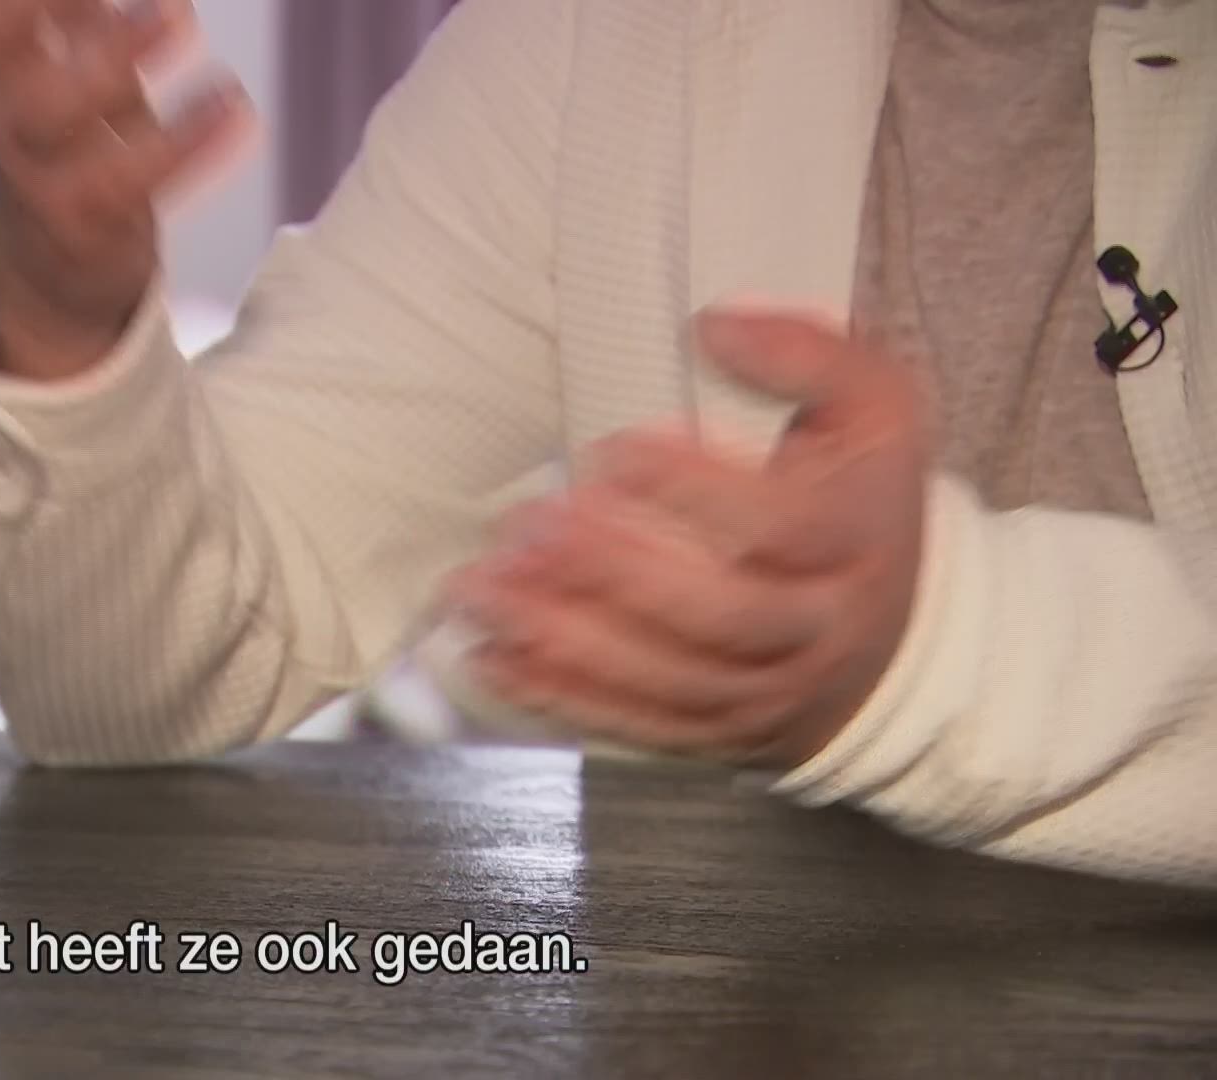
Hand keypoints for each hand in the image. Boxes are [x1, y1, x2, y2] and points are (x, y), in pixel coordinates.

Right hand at [0, 0, 253, 379]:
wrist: (56, 268)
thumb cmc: (65, 134)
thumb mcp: (61, 50)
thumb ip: (72, 5)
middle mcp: (2, 107)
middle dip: (42, 2)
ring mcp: (36, 168)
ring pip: (56, 118)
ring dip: (116, 62)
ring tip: (180, 19)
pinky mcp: (84, 220)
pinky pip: (130, 183)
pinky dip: (188, 143)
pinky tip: (235, 109)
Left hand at [447, 310, 933, 767]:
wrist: (898, 641)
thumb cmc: (859, 499)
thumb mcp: (873, 409)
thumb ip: (808, 355)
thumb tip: (716, 326)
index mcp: (857, 538)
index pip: (782, 525)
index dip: (695, 491)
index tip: (611, 451)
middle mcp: (817, 627)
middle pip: (719, 614)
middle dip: (613, 572)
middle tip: (526, 527)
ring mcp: (768, 693)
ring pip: (668, 678)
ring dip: (564, 639)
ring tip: (481, 590)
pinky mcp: (718, 735)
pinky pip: (638, 725)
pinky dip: (560, 697)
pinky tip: (491, 658)